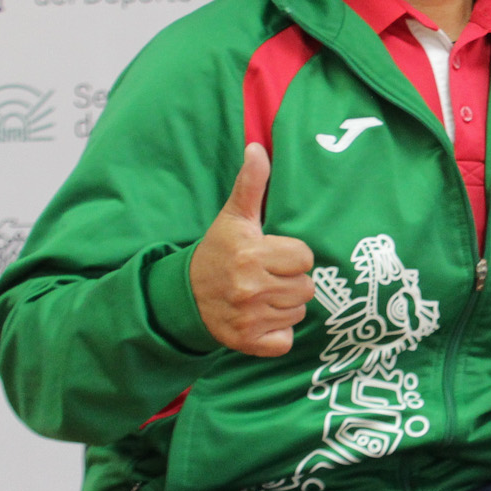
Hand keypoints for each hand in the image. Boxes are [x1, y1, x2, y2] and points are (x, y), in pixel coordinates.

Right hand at [189, 144, 314, 355]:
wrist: (183, 296)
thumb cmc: (218, 252)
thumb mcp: (233, 218)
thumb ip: (250, 184)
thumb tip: (257, 148)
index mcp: (251, 254)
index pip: (305, 257)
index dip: (293, 256)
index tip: (274, 254)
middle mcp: (251, 288)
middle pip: (306, 287)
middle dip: (292, 281)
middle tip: (269, 276)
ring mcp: (249, 318)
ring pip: (298, 312)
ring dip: (286, 305)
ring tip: (263, 295)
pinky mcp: (247, 343)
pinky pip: (285, 341)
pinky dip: (278, 333)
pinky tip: (261, 318)